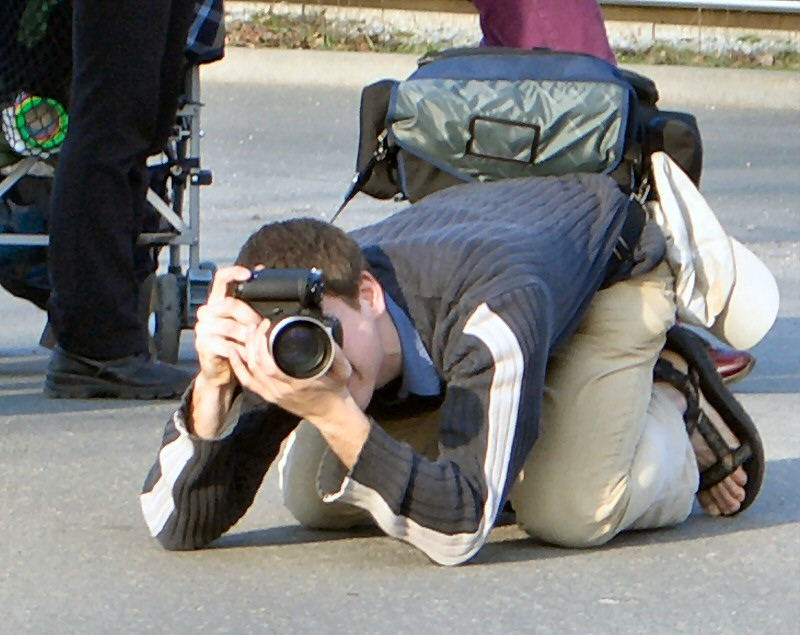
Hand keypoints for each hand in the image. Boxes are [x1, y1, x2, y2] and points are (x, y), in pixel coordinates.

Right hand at [194, 265, 262, 389]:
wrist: (219, 369)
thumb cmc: (233, 341)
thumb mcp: (242, 320)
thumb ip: (249, 299)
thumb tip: (260, 270)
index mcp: (217, 301)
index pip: (220, 279)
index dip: (233, 273)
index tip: (248, 274)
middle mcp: (207, 312)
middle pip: (230, 304)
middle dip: (250, 316)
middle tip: (262, 326)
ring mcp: (202, 328)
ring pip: (230, 326)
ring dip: (248, 336)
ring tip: (258, 342)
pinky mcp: (203, 345)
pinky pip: (227, 346)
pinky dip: (242, 351)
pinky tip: (249, 355)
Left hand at [229, 317, 353, 421]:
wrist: (330, 414)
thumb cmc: (335, 391)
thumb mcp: (343, 370)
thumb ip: (336, 352)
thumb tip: (327, 332)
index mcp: (297, 382)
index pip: (269, 362)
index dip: (262, 342)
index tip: (267, 324)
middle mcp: (281, 389)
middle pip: (255, 364)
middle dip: (253, 341)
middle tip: (257, 324)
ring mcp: (273, 394)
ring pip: (250, 372)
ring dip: (246, 350)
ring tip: (249, 332)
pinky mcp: (269, 397)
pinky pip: (248, 383)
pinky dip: (238, 367)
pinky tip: (234, 353)